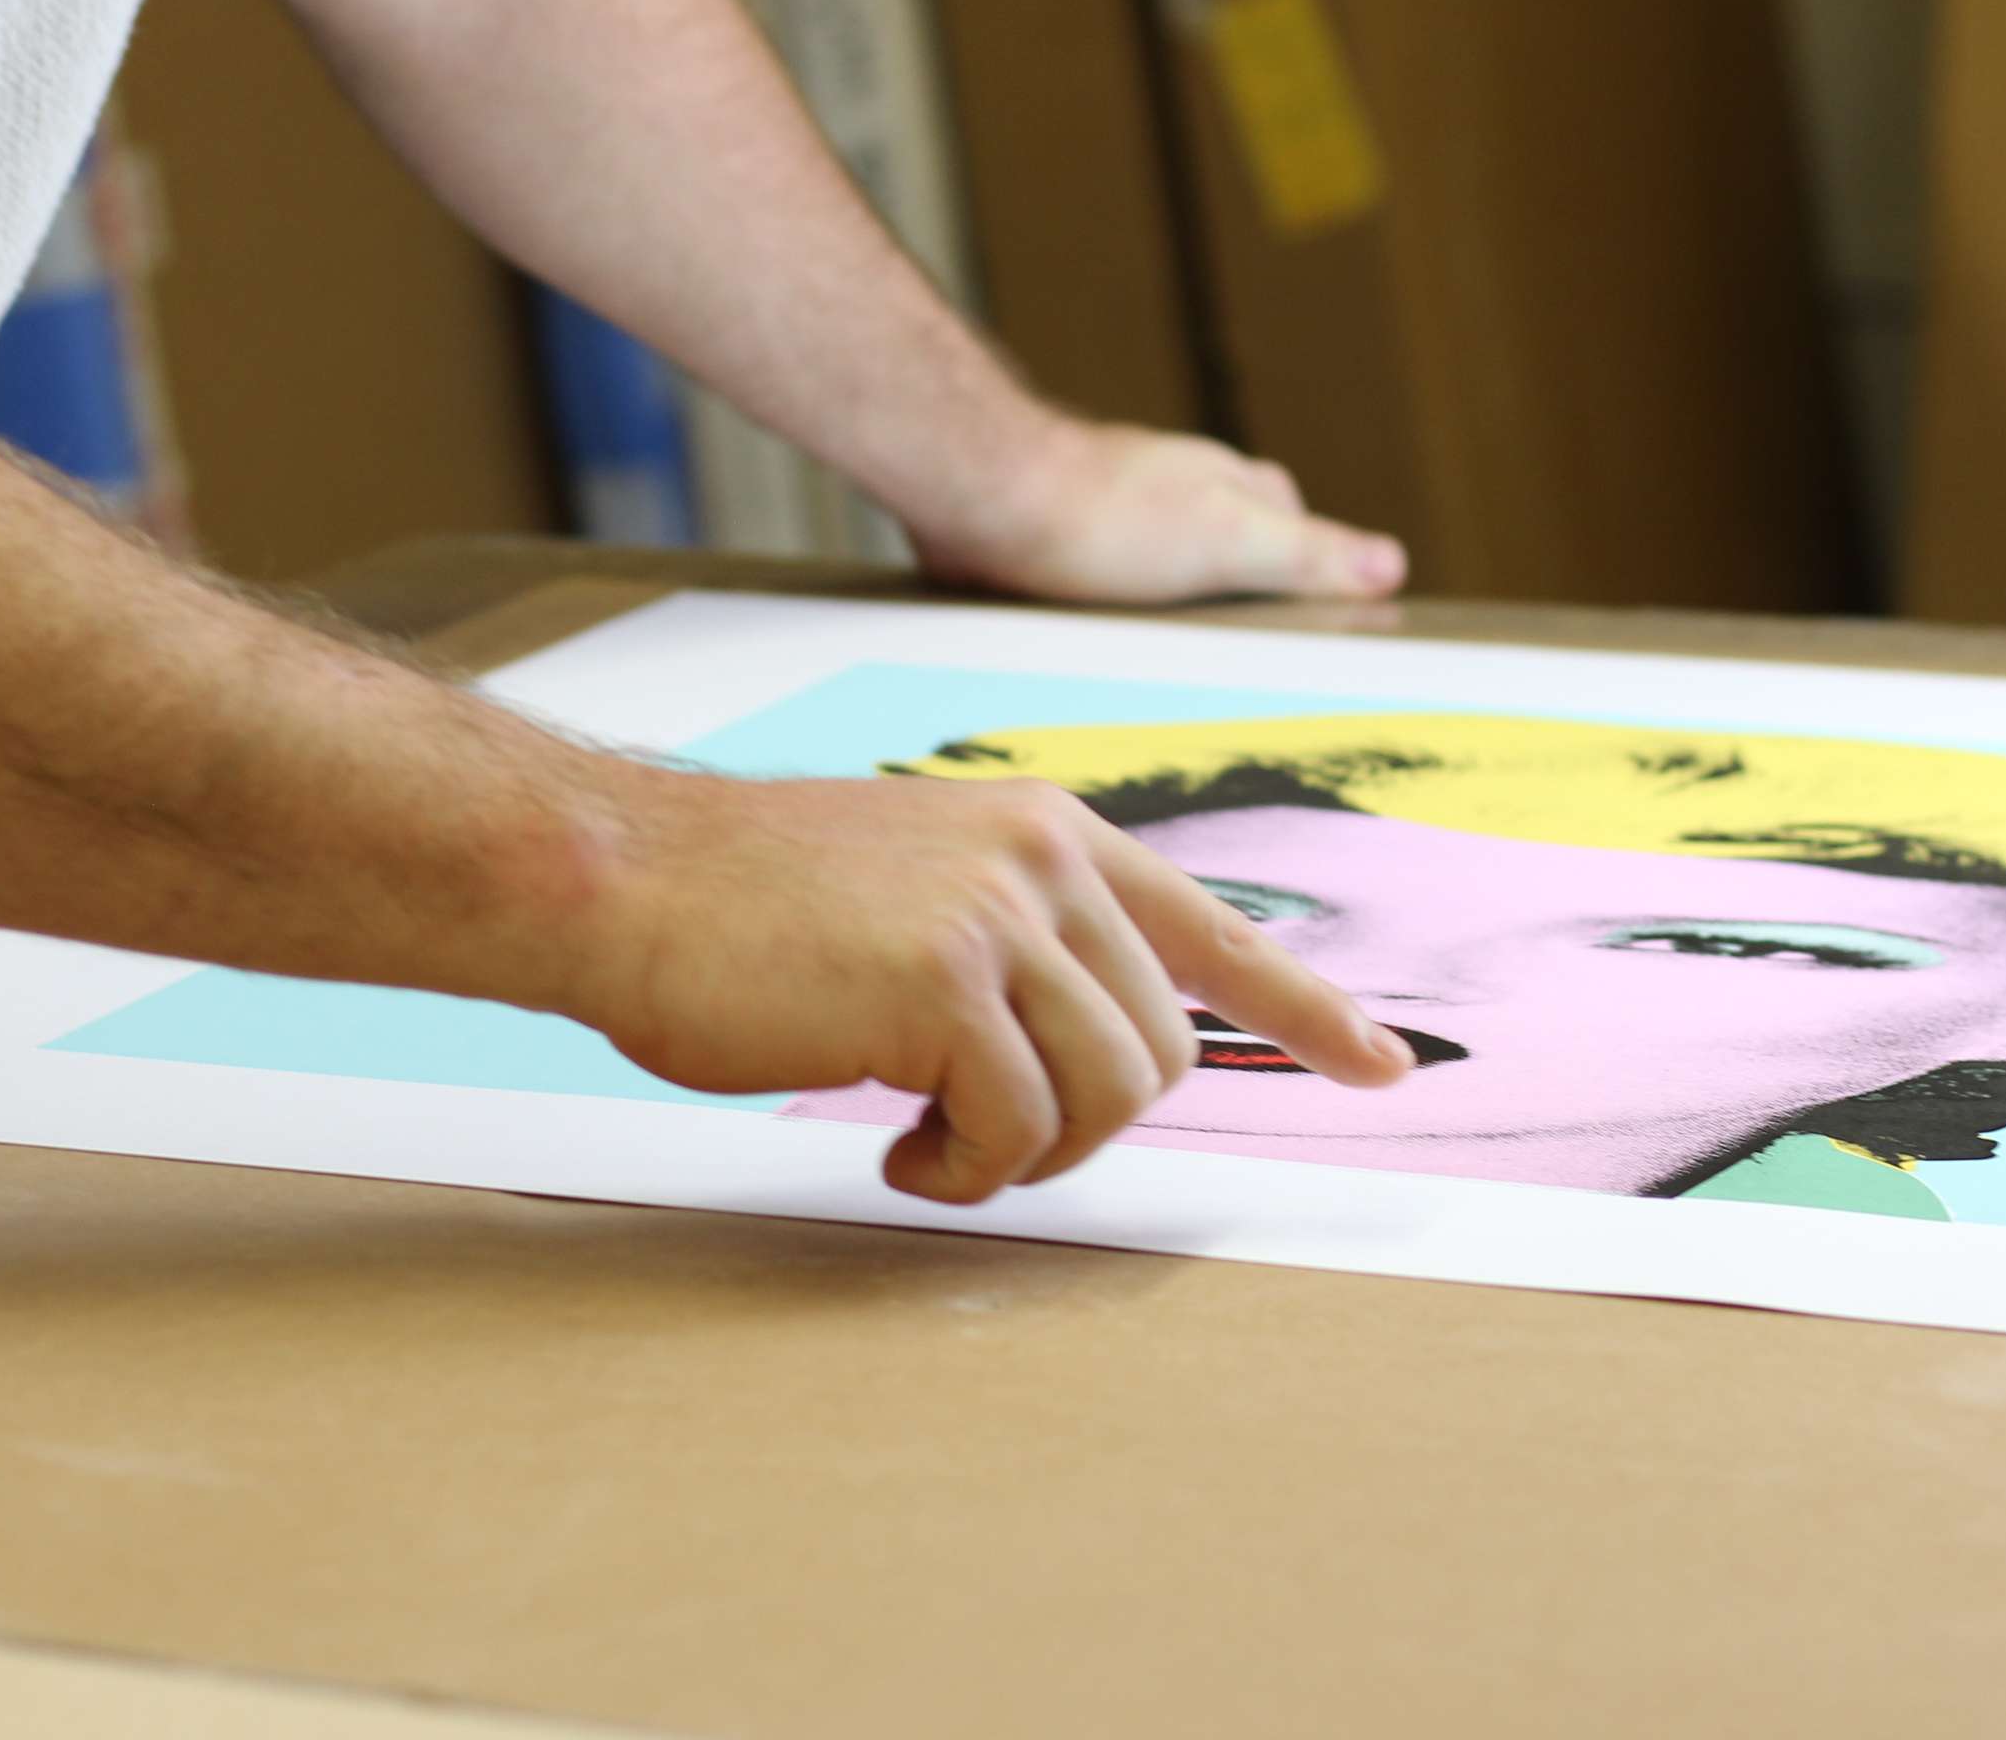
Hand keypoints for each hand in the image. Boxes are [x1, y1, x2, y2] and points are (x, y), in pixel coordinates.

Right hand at [538, 758, 1414, 1204]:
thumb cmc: (743, 905)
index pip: (1215, 928)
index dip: (1307, 1008)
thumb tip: (1087, 1049)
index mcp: (1045, 833)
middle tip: (974, 1134)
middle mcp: (1044, 859)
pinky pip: (1015, 1130)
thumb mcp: (914, 887)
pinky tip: (890, 1146)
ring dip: (1020, 1155)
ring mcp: (1001, 915)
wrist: (626, 878)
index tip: (1379, 1065)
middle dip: (1083, 1124)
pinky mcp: (946, 984)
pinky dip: (961, 1171)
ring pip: (1105, 1098)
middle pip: (1159, 1051)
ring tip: (927, 1138)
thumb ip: (1013, 940)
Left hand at [905, 416, 1407, 606]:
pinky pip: (1096, 573)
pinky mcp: (1052, 530)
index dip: (1307, 567)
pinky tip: (1093, 635)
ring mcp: (1110, 503)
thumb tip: (1392, 565)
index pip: (1290, 521)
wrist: (980, 497)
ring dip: (1165, 595)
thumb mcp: (1230, 542)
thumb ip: (1308, 555)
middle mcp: (1171, 483)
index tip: (1319, 618)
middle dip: (1236, 582)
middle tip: (1243, 645)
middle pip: (1225, 533)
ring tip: (1168, 656)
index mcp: (1226, 482)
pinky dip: (1106, 602)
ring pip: (1159, 555)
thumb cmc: (1105, 518)